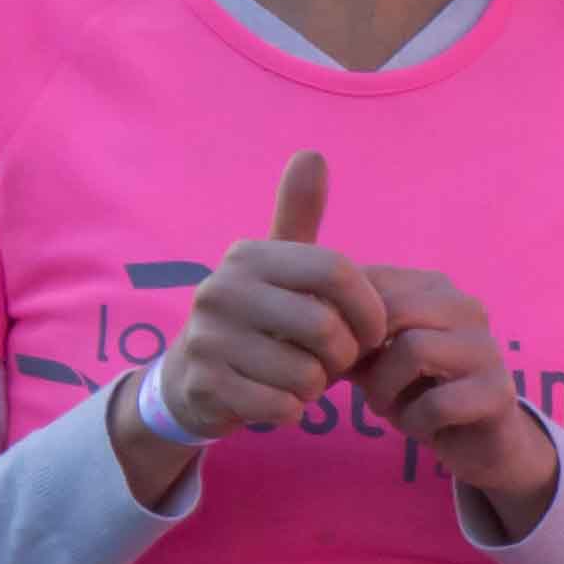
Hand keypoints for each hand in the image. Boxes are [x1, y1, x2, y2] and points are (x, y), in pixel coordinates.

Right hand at [115, 151, 384, 500]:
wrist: (193, 378)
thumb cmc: (259, 318)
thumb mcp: (277, 265)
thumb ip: (297, 214)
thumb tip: (312, 154)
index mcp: (249, 256)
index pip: (337, 272)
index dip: (369, 309)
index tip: (371, 329)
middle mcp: (220, 289)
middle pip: (326, 328)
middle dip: (343, 354)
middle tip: (332, 358)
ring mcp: (207, 338)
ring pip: (307, 374)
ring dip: (317, 385)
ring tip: (298, 374)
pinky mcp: (205, 385)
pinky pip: (283, 406)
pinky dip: (292, 409)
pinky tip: (275, 396)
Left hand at [355, 262, 563, 539]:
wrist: (479, 442)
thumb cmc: (419, 391)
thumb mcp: (373, 358)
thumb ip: (343, 335)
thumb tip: (289, 320)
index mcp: (434, 288)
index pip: (370, 282)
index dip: (340, 321)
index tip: (335, 356)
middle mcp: (467, 308)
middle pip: (392, 309)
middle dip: (362, 352)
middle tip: (357, 383)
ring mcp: (488, 349)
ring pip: (415, 349)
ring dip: (385, 388)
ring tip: (385, 406)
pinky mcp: (498, 393)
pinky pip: (439, 402)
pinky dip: (415, 421)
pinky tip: (418, 427)